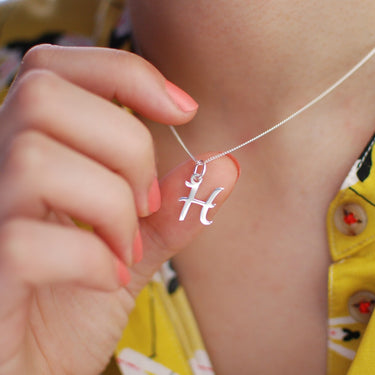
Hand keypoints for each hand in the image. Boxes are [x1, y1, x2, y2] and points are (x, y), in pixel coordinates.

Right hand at [0, 45, 238, 374]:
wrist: (32, 367)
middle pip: (46, 100)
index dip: (123, 73)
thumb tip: (223, 166)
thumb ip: (171, 206)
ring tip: (127, 248)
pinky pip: (25, 241)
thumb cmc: (73, 305)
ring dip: (110, 206)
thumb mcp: (132, 245)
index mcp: (28, 151)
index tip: (182, 110)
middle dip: (126, 147)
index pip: (54, 66)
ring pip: (38, 161)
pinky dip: (91, 261)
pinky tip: (107, 280)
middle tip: (145, 202)